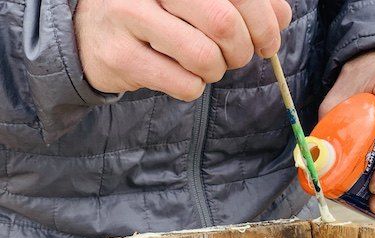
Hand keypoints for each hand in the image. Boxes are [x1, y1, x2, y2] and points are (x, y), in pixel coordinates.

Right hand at [74, 0, 290, 100]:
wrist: (90, 29)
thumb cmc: (155, 11)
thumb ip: (241, 1)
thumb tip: (281, 17)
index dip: (264, 20)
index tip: (269, 40)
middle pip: (224, 23)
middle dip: (242, 50)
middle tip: (237, 57)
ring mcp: (131, 17)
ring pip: (204, 57)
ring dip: (217, 71)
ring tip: (206, 66)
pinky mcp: (122, 57)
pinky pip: (183, 84)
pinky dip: (193, 88)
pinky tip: (182, 76)